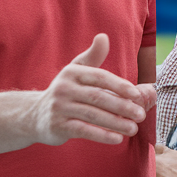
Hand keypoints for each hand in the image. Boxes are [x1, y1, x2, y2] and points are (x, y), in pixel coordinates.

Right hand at [30, 34, 147, 145]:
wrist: (35, 114)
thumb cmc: (66, 90)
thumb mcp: (76, 70)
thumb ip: (93, 55)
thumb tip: (104, 37)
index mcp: (72, 72)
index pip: (100, 77)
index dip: (120, 86)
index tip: (138, 95)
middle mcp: (64, 88)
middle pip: (98, 97)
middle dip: (122, 106)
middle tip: (141, 115)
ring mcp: (59, 107)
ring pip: (92, 115)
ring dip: (116, 123)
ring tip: (133, 128)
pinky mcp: (57, 125)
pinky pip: (83, 130)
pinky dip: (102, 135)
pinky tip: (117, 139)